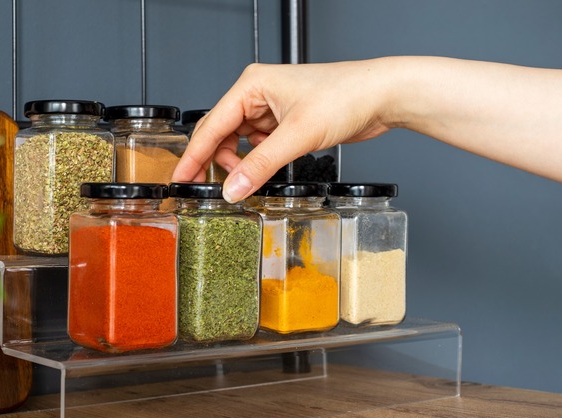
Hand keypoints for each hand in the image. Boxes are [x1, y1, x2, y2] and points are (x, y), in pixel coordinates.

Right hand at [171, 60, 397, 201]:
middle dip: (216, 161)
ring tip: (247, 180)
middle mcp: (257, 94)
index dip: (193, 155)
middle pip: (221, 134)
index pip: (211, 125)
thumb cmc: (345, 95)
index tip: (180, 178)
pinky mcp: (286, 123)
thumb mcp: (297, 135)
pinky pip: (260, 146)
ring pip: (240, 143)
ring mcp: (272, 109)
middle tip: (208, 189)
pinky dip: (259, 161)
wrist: (382, 96)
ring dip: (241, 164)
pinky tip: (266, 171)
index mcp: (251, 85)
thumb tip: (232, 189)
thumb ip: (261, 165)